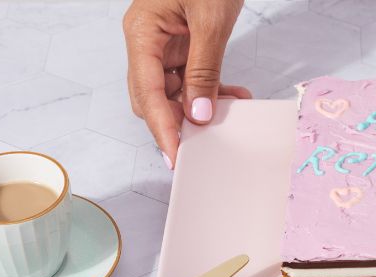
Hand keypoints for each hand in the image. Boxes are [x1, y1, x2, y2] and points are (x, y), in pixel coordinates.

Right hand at [123, 0, 251, 168]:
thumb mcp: (210, 20)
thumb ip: (204, 68)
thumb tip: (197, 112)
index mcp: (142, 33)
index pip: (148, 94)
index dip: (162, 129)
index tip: (176, 156)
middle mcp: (148, 40)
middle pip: (154, 98)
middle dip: (176, 124)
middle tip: (201, 148)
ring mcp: (164, 42)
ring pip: (175, 91)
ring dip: (199, 108)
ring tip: (227, 118)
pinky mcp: (184, 42)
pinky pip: (192, 76)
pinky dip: (211, 90)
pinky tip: (233, 97)